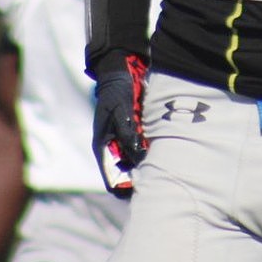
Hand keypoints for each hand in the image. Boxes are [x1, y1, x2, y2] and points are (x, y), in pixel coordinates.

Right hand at [92, 52, 148, 196]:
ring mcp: (121, 141)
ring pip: (133, 163)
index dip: (124, 187)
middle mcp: (111, 148)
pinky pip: (139, 149)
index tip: (142, 188)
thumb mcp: (121, 112)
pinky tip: (160, 151)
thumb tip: (137, 156)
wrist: (119, 73)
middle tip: (155, 178)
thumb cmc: (116, 92)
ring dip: (144, 165)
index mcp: (102, 146)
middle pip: (124, 174)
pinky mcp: (130, 133)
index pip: (110, 179)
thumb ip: (127, 133)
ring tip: (160, 167)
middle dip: (137, 178)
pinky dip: (147, 152)